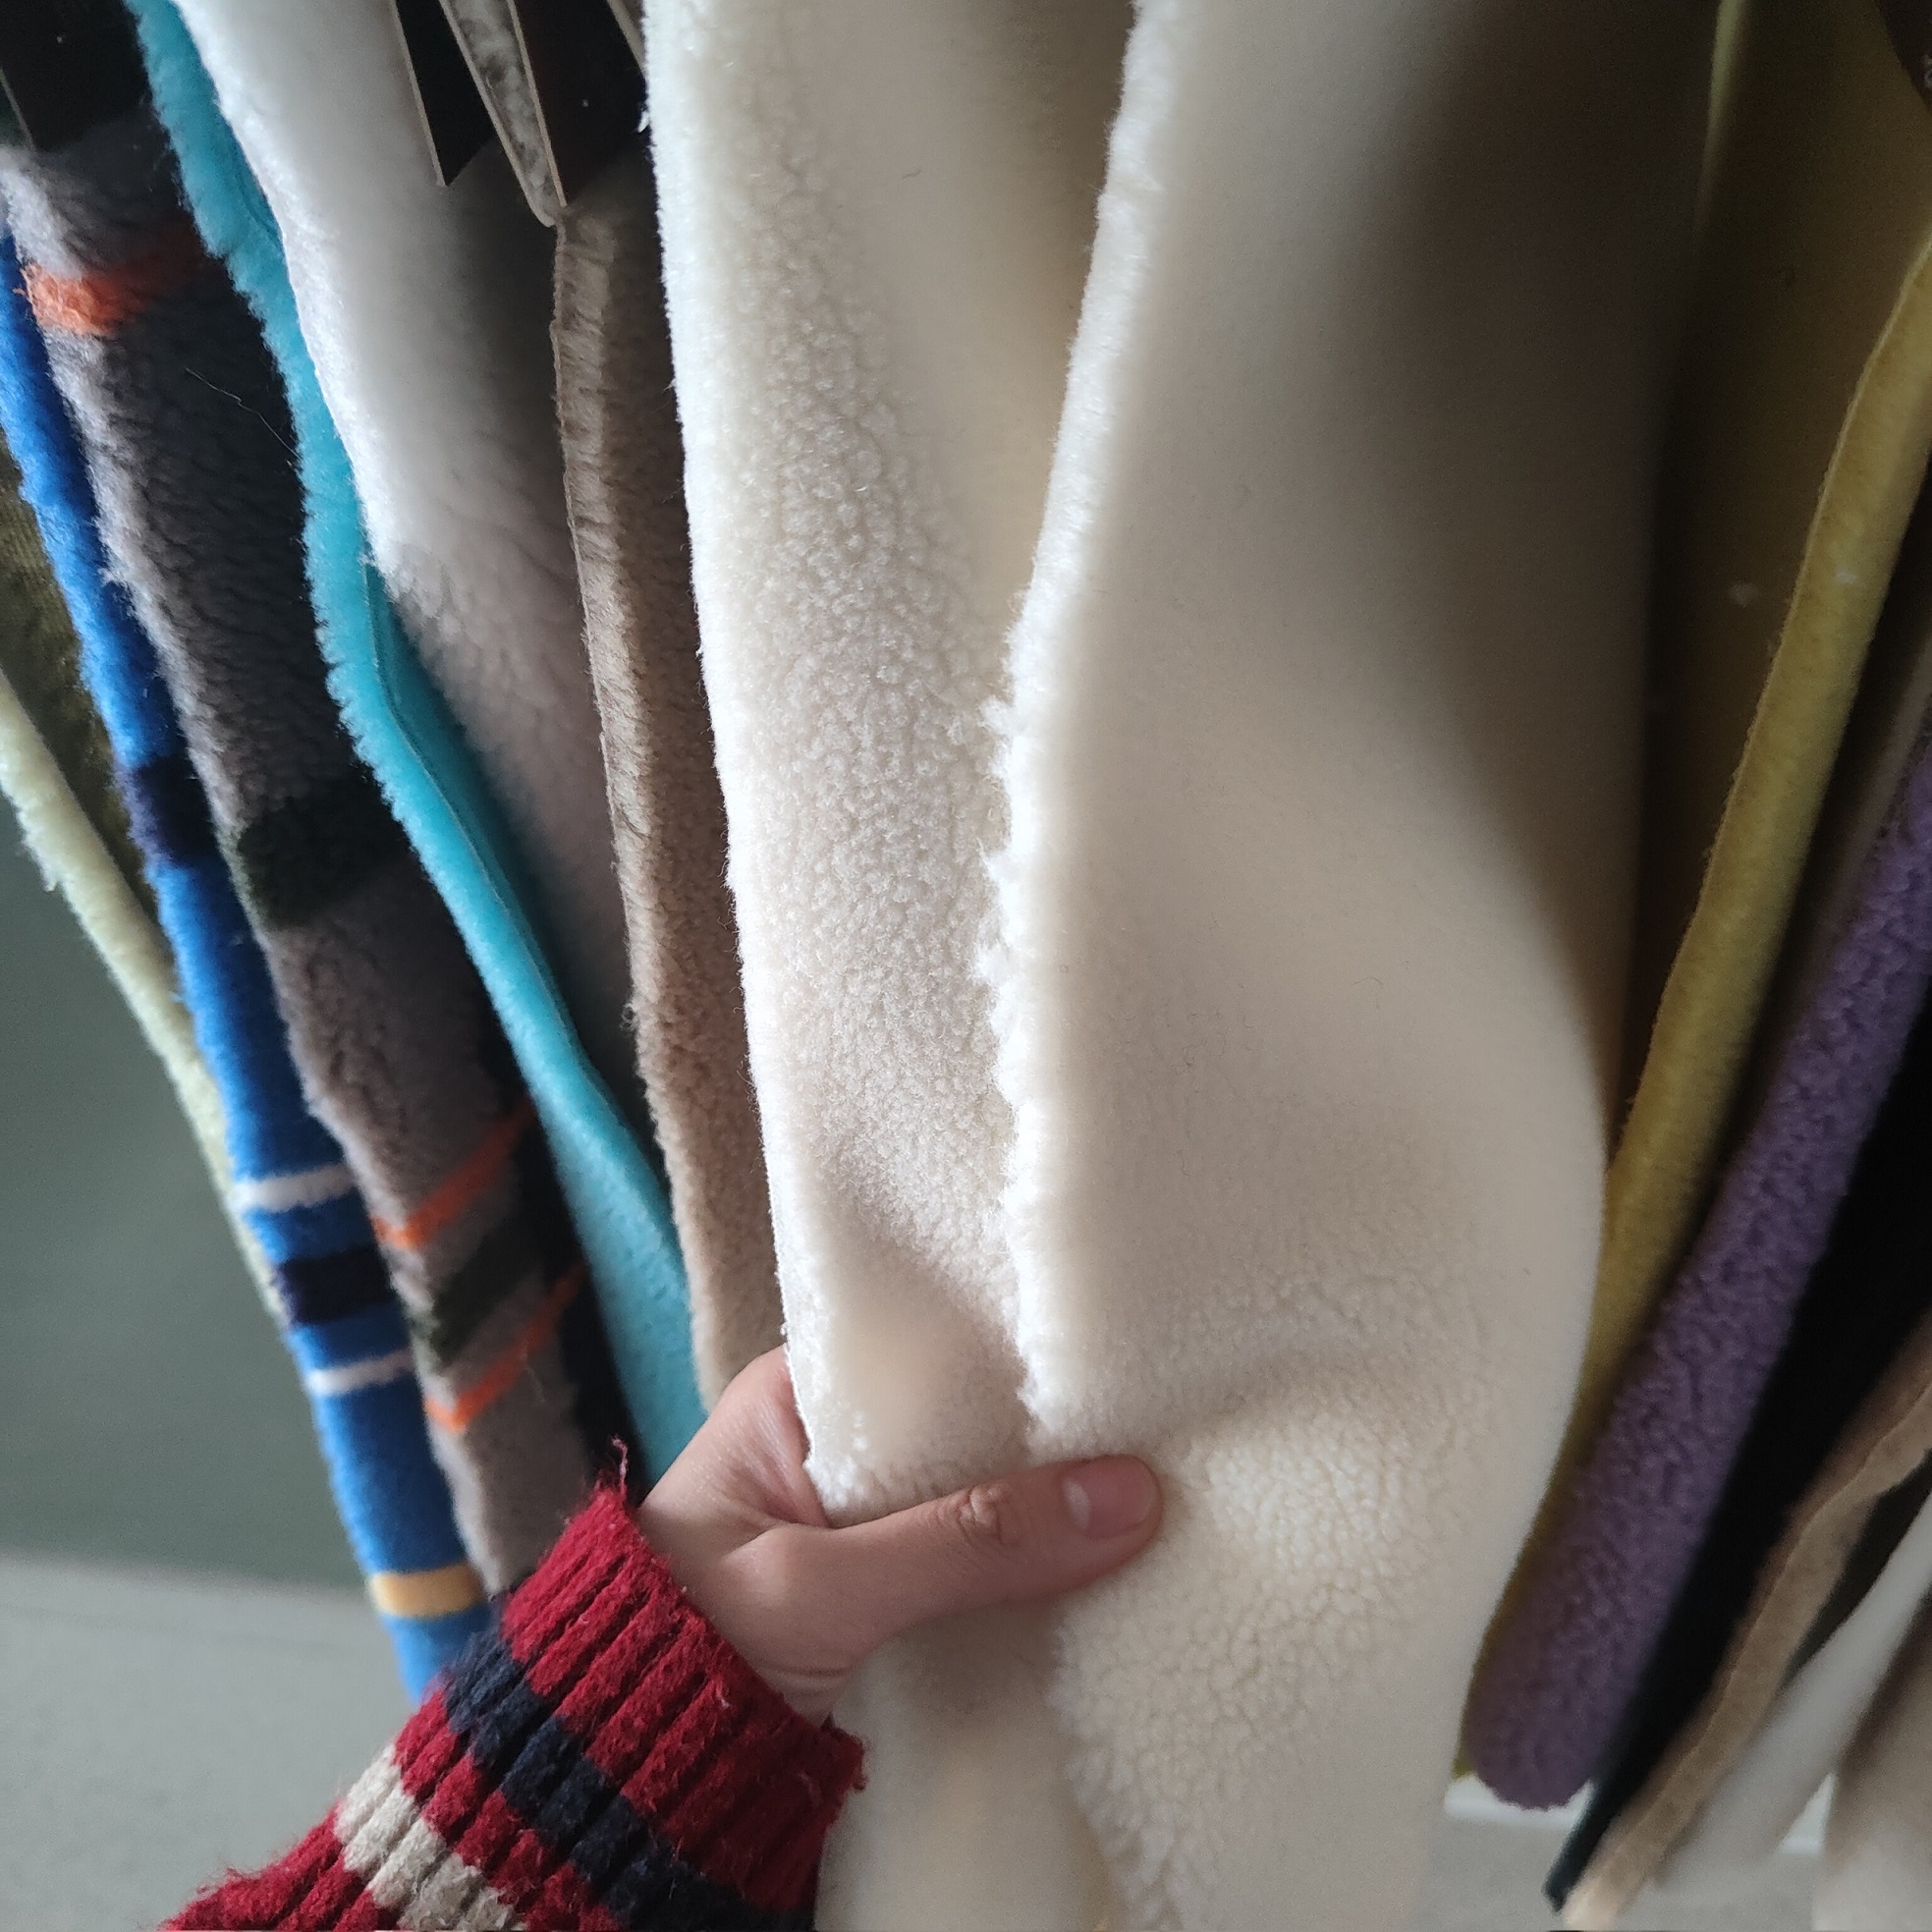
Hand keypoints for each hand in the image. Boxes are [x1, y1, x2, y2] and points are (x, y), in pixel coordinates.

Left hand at [635, 1348, 1161, 1721]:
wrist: (622, 1787)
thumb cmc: (683, 1648)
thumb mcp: (823, 1588)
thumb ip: (966, 1543)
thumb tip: (1129, 1495)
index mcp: (797, 1397)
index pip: (930, 1343)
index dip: (1023, 1350)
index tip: (1123, 1354)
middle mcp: (835, 1445)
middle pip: (970, 1422)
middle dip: (1054, 1437)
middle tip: (1169, 1427)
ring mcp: (864, 1524)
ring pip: (981, 1496)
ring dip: (1051, 1510)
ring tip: (1165, 1487)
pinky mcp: (885, 1596)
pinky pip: (974, 1564)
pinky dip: (1028, 1573)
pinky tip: (1106, 1567)